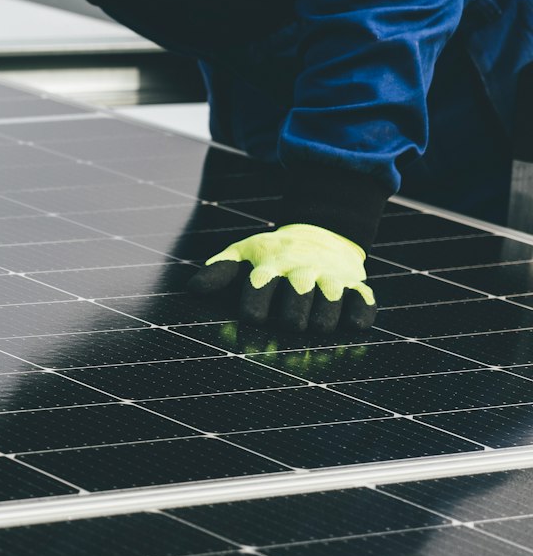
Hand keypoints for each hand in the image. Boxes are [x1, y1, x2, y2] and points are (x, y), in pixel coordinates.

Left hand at [188, 223, 375, 333]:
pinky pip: (362, 306)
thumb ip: (218, 272)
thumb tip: (192, 289)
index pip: (259, 291)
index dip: (255, 307)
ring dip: (321, 322)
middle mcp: (303, 271)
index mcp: (271, 265)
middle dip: (290, 319)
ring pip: (327, 312)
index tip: (253, 317)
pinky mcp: (357, 285)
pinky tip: (351, 323)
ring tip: (314, 322)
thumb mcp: (244, 254)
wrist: (322, 232)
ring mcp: (332, 278)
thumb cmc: (272, 254)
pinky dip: (358, 317)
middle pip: (294, 308)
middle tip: (289, 322)